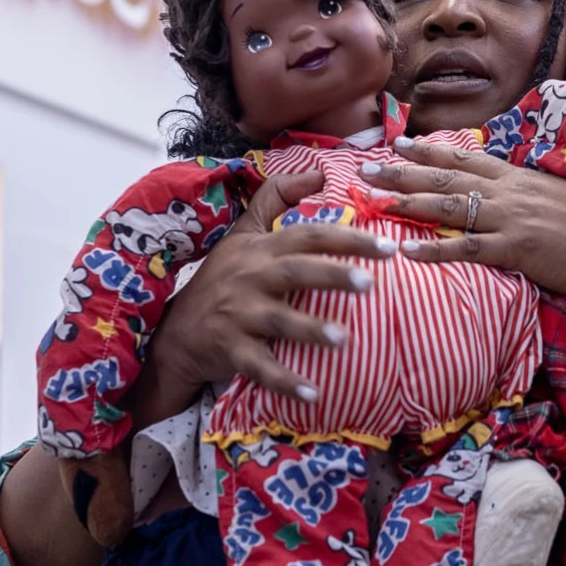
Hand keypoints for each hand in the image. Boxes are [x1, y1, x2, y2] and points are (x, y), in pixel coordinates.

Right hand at [153, 169, 397, 402]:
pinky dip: (285, 382)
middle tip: (371, 283)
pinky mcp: (230, 349)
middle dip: (332, 275)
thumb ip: (277, 198)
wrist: (178, 332)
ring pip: (278, 320)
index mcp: (262, 249)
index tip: (387, 247)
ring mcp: (240, 314)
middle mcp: (251, 277)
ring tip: (343, 339)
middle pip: (296, 271)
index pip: (309, 236)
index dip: (347, 238)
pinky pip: (260, 368)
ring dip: (310, 329)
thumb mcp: (243, 233)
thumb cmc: (222, 278)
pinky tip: (314, 394)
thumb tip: (318, 171)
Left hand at [358, 136, 565, 306]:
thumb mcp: (562, 195)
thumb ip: (529, 192)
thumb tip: (507, 191)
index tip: (401, 143)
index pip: (467, 158)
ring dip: (407, 202)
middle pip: (446, 178)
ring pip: (448, 206)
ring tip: (373, 198)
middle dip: (403, 172)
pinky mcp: (517, 249)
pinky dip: (434, 251)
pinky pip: (466, 249)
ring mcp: (512, 219)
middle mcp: (510, 192)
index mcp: (521, 177)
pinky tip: (407, 252)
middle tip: (366, 166)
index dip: (431, 151)